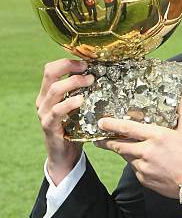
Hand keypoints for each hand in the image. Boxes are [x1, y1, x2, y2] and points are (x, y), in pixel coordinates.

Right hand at [36, 58, 93, 184]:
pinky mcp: (49, 126)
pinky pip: (57, 111)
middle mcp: (43, 100)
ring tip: (90, 81)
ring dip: (73, 82)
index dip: (67, 62)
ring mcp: (44, 113)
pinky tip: (81, 100)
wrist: (65, 155)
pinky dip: (69, 103)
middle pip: (50, 73)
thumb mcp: (77, 108)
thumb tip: (101, 77)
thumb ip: (82, 93)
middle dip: (69, 67)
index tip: (85, 62)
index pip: (51, 69)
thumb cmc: (73, 128)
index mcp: (48, 93)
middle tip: (88, 69)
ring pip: (54, 90)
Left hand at [95, 88, 181, 197]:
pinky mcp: (144, 180)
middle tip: (100, 138)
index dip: (111, 124)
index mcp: (156, 136)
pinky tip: (147, 162)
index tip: (101, 122)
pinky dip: (137, 164)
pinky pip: (135, 169)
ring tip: (128, 148)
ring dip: (126, 152)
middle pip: (119, 145)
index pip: (127, 128)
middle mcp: (146, 151)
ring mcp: (143, 167)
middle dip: (107, 141)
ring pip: (127, 157)